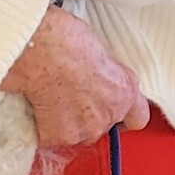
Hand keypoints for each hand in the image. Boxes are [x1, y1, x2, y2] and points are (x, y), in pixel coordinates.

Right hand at [0, 6, 149, 145]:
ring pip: (77, 131)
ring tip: (51, 93)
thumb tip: (97, 76)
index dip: (124, 112)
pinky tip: (37, 101)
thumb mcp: (98, 48)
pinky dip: (43, 123)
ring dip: (66, 118)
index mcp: (124, 90)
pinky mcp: (56, 137)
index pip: (138, 117)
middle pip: (102, 123)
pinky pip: (51, 135)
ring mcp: (82, 130)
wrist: (37, 47)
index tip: (112, 106)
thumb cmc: (65, 37)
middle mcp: (108, 115)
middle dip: (88, 111)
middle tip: (70, 89)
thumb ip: (105, 72)